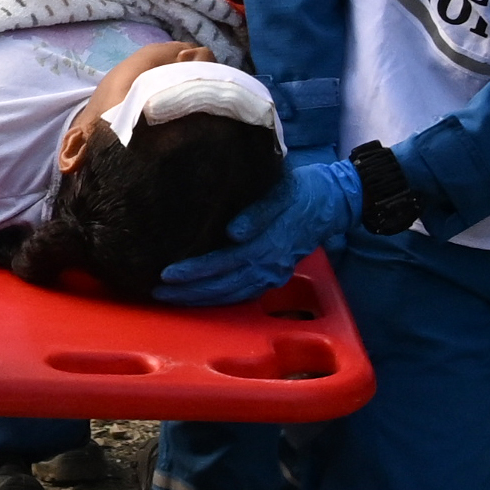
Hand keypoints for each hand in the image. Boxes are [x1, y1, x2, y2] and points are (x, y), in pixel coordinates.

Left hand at [159, 151, 366, 306]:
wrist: (332, 202)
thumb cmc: (301, 189)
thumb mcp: (281, 189)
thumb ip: (259, 210)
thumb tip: (233, 232)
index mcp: (270, 242)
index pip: (225, 262)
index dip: (196, 271)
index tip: (167, 273)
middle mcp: (271, 264)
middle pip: (225, 285)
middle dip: (189, 291)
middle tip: (157, 292)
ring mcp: (274, 274)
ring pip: (233, 294)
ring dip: (200, 299)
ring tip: (170, 297)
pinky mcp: (275, 277)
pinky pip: (244, 295)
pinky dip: (219, 300)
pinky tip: (198, 298)